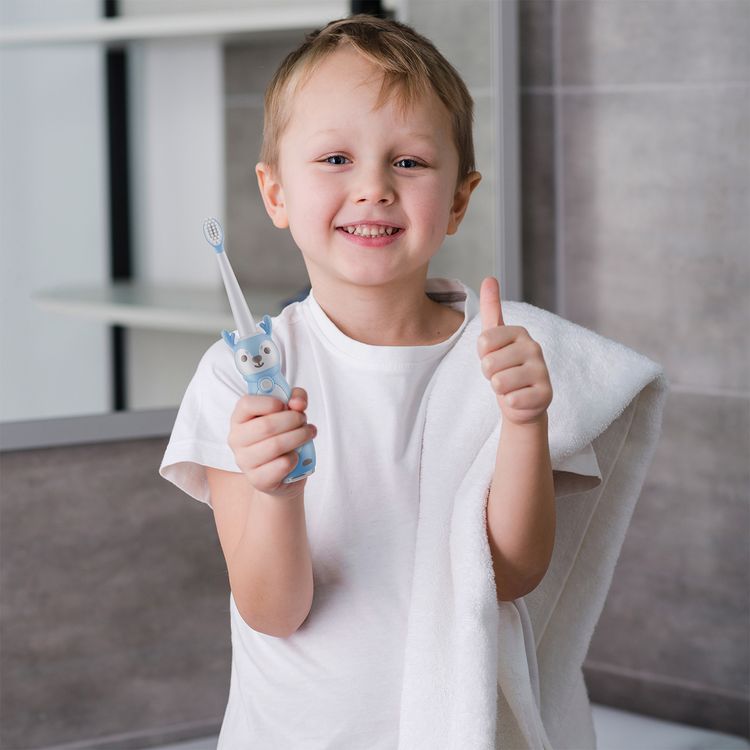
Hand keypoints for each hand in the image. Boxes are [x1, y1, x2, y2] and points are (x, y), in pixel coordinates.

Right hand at [227, 387, 316, 498]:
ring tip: (308, 434)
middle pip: (266, 425)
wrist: (283, 474)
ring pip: (276, 445)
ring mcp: (245, 461)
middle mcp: (237, 439)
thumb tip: (298, 402)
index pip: (247, 404)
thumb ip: (296, 397)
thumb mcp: (290, 411)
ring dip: (299, 437)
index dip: (271, 402)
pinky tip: (297, 455)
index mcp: (240, 418)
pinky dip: (296, 458)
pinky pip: (283, 464)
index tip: (285, 405)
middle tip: (304, 420)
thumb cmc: (283, 437)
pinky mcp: (258, 480)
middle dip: (293, 420)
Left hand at [477, 277, 552, 425]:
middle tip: (502, 375)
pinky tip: (519, 399)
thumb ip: (491, 309)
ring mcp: (542, 371)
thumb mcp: (494, 338)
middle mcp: (534, 348)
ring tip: (510, 386)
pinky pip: (512, 399)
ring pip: (499, 382)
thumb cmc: (505, 368)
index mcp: (519, 332)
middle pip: (489, 363)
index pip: (483, 341)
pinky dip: (510, 403)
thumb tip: (489, 278)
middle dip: (489, 374)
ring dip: (499, 389)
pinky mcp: (546, 394)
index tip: (493, 357)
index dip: (482, 355)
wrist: (522, 402)